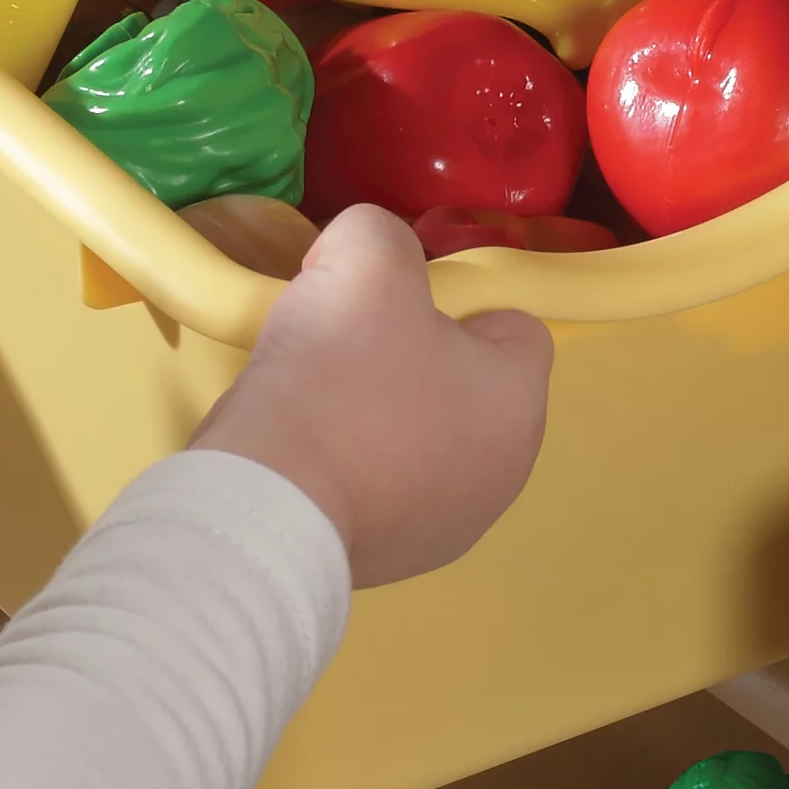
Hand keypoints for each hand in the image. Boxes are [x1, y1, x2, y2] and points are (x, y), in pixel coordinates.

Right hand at [188, 206, 551, 588]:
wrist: (270, 502)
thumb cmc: (337, 379)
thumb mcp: (362, 260)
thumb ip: (379, 231)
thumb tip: (362, 257)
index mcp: (519, 400)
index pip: (511, 324)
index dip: (450, 298)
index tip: (386, 303)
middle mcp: (507, 469)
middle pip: (466, 382)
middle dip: (413, 357)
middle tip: (346, 347)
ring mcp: (456, 523)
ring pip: (426, 436)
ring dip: (385, 415)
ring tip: (320, 400)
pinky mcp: (403, 556)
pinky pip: (388, 486)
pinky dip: (356, 466)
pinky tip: (310, 452)